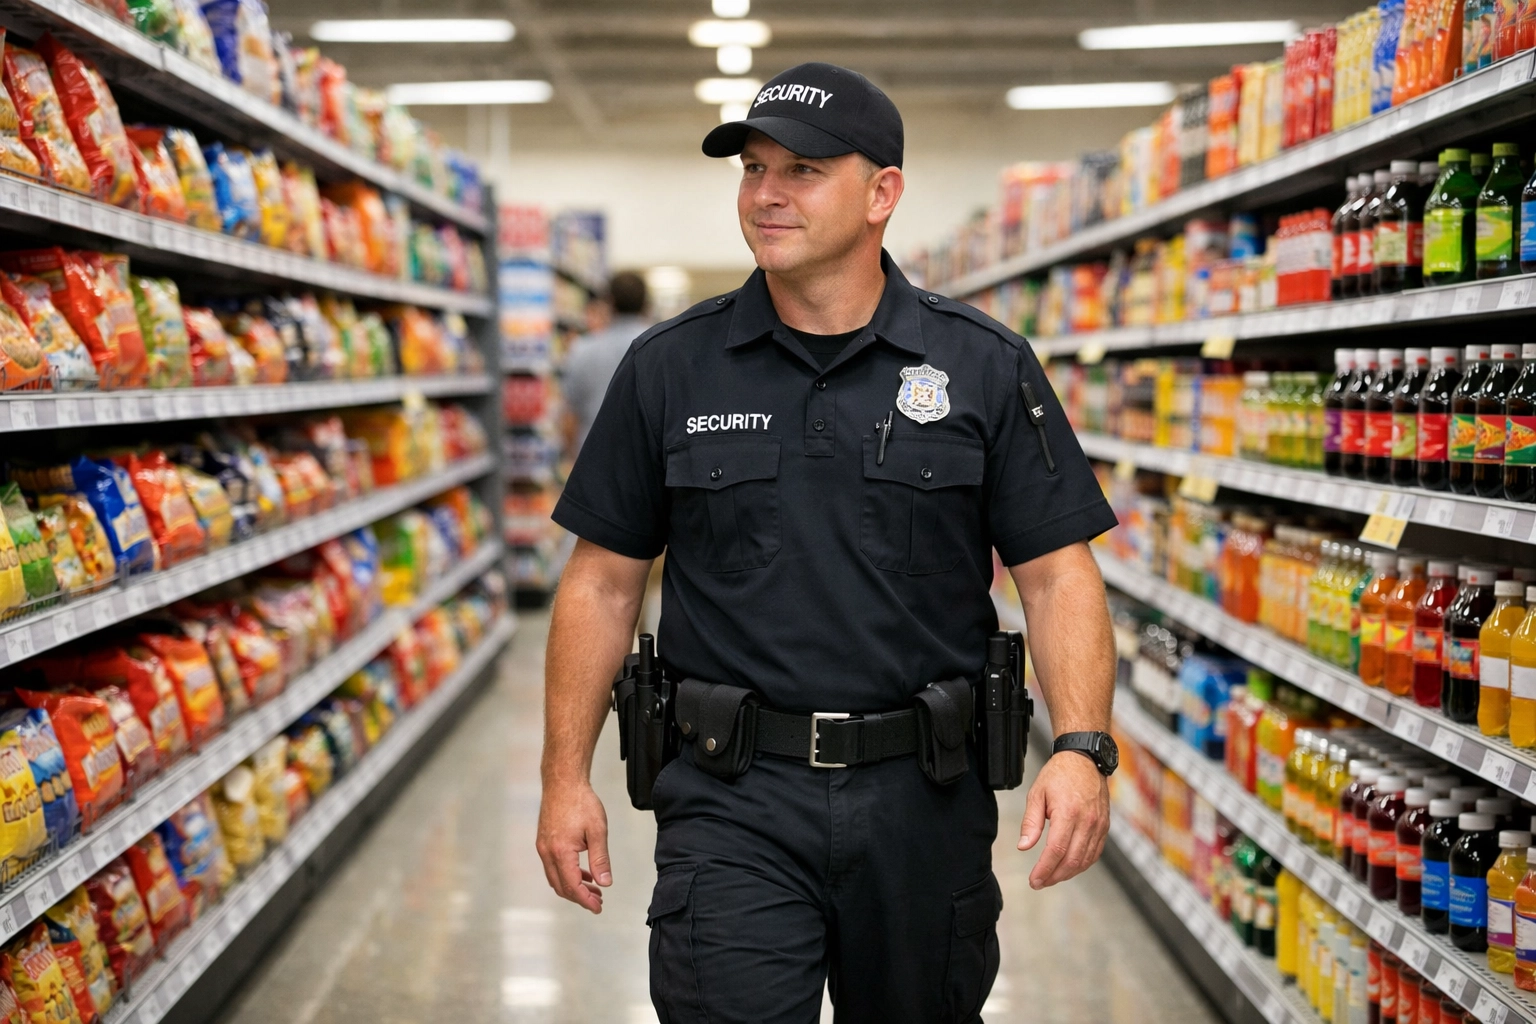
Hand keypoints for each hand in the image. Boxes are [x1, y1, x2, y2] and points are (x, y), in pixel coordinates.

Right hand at [536, 779, 611, 913]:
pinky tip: (583, 873)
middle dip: (579, 897)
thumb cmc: (581, 802)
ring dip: (573, 887)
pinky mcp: (544, 841)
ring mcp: (543, 847)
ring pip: (555, 878)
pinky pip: (553, 866)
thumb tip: (605, 883)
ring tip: (594, 889)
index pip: (572, 886)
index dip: (585, 900)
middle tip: (598, 901)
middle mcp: (547, 853)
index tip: (598, 908)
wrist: (563, 781)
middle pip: (561, 887)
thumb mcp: (597, 831)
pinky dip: (567, 874)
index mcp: (561, 852)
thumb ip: (600, 859)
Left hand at [1017, 751, 1109, 889]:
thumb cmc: (1058, 775)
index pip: (1056, 851)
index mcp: (1068, 813)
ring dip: (1068, 873)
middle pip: (1072, 860)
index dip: (1044, 870)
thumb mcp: (1037, 794)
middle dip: (1054, 876)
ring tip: (1051, 877)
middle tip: (1039, 883)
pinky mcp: (1105, 826)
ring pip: (1085, 860)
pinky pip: (1095, 852)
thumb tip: (1024, 847)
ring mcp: (1099, 825)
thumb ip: (1030, 822)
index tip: (1034, 880)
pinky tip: (1069, 867)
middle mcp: (1087, 821)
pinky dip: (1082, 864)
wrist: (1084, 759)